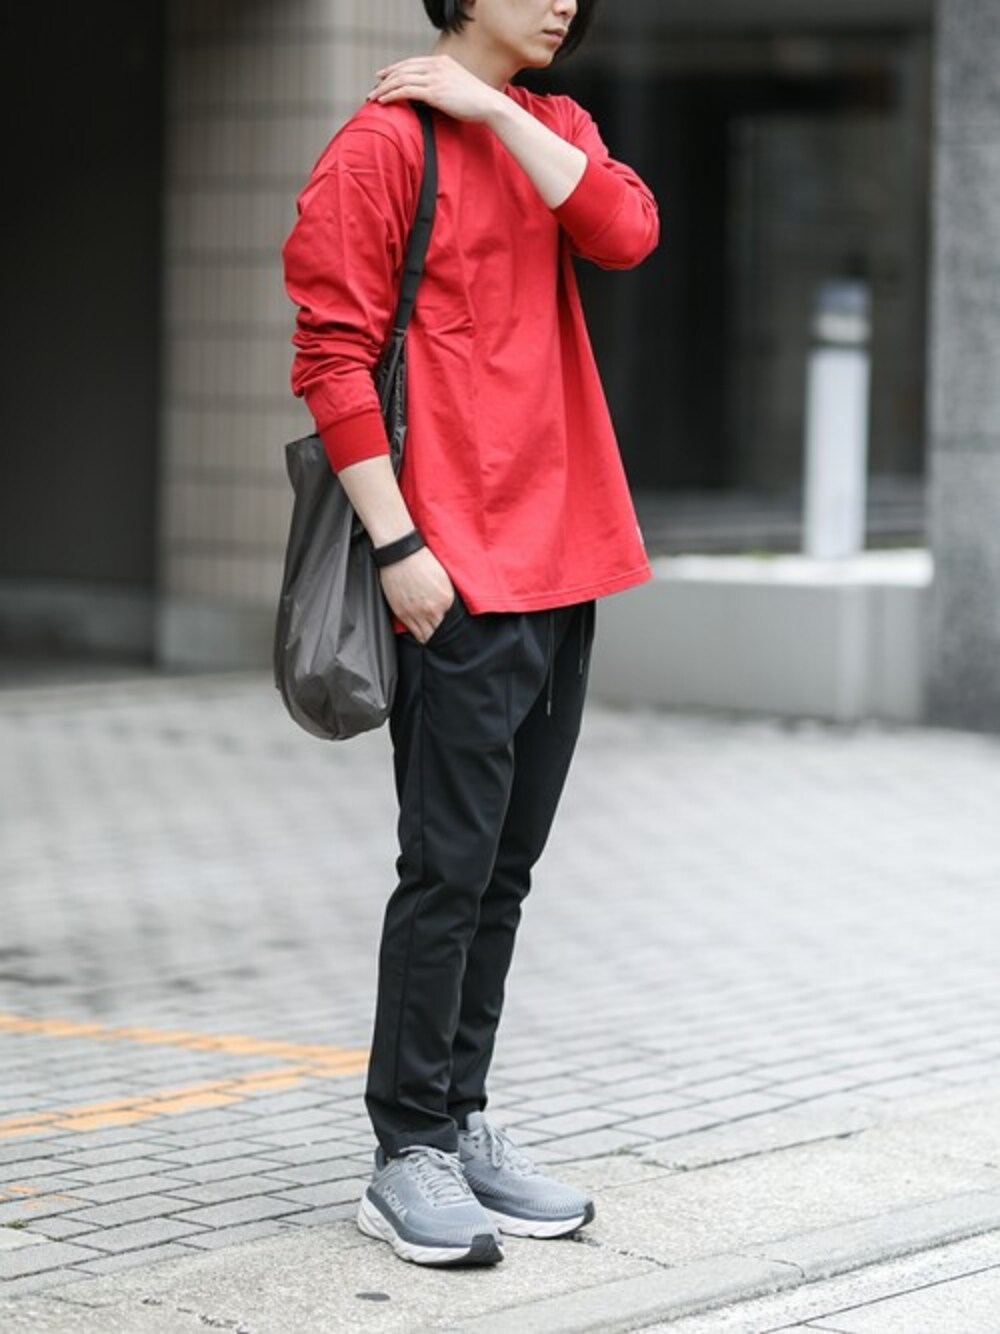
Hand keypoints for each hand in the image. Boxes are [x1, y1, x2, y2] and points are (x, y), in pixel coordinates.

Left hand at [367, 54, 505, 123]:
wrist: (489, 104)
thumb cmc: (476, 101)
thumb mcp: (457, 86)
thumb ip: (442, 85)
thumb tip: (430, 95)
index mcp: (441, 62)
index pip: (411, 63)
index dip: (394, 69)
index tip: (382, 77)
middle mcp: (436, 66)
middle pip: (403, 69)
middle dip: (385, 79)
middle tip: (373, 88)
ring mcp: (435, 77)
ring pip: (401, 79)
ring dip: (384, 88)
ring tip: (373, 97)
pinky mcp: (434, 92)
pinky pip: (406, 90)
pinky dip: (391, 95)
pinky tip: (383, 101)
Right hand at [378, 544, 455, 643]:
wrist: (401, 554)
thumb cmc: (422, 561)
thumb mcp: (444, 578)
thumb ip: (448, 597)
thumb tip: (450, 610)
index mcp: (446, 600)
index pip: (452, 624)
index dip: (451, 629)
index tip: (451, 631)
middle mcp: (432, 610)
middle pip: (439, 633)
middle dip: (441, 636)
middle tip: (443, 638)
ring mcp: (415, 613)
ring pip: (425, 636)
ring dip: (429, 638)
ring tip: (432, 638)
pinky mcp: (401, 613)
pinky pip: (412, 631)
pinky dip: (417, 634)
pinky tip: (420, 632)